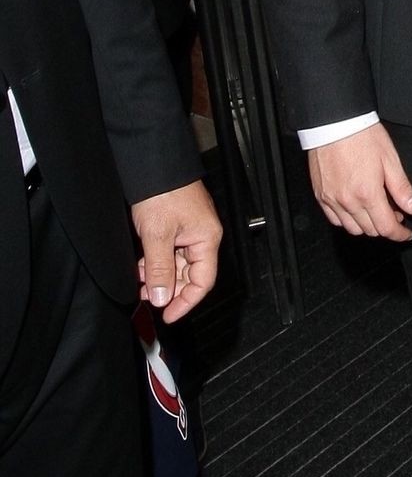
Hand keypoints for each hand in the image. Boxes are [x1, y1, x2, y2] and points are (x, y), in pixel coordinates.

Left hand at [132, 179, 221, 321]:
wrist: (154, 161)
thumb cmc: (162, 190)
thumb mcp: (157, 235)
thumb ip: (159, 269)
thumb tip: (162, 297)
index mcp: (207, 239)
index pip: (203, 282)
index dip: (186, 302)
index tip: (168, 315)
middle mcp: (202, 236)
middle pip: (190, 274)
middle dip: (169, 288)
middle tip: (148, 297)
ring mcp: (190, 229)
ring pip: (177, 263)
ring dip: (159, 275)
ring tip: (139, 281)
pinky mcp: (177, 223)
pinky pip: (170, 251)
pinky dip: (155, 261)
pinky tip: (140, 265)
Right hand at [308, 122, 411, 240]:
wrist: (334, 122)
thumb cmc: (362, 136)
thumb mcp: (390, 160)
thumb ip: (402, 189)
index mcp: (368, 193)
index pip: (386, 227)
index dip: (399, 235)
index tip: (406, 234)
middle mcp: (348, 201)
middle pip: (370, 230)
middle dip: (386, 227)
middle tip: (395, 214)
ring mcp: (331, 199)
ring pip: (352, 228)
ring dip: (367, 226)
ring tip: (376, 211)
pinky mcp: (320, 195)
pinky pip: (334, 219)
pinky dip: (348, 220)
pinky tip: (356, 209)